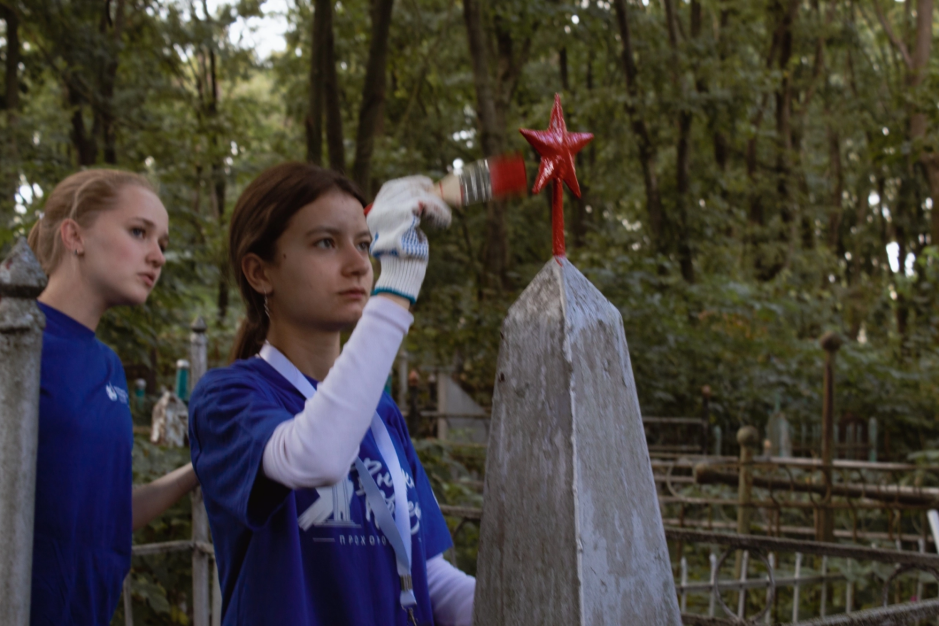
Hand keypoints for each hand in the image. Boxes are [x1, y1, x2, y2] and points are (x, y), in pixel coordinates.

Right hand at [367, 176, 450, 302]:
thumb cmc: (404, 257)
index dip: (408, 183)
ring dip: (435, 203)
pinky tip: (445, 220)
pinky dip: (438, 210)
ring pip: (417, 194)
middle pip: (404, 188)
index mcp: (374, 214)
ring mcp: (389, 212)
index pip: (389, 188)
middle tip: (438, 193)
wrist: (402, 273)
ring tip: (444, 216)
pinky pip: (425, 203)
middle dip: (424, 188)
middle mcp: (378, 211)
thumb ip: (403, 215)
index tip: (425, 183)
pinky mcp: (403, 214)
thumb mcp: (399, 232)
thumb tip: (421, 199)